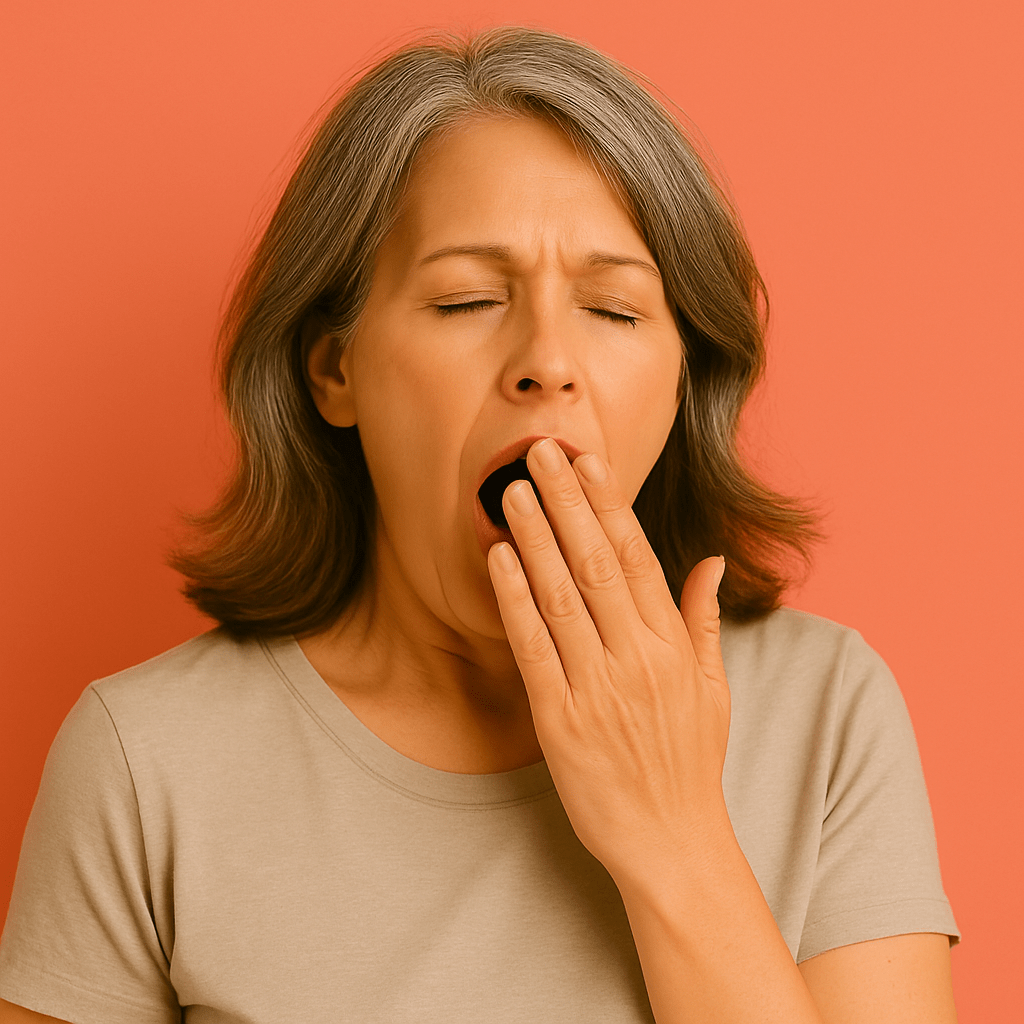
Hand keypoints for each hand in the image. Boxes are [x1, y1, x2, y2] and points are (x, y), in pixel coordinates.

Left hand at [486, 437, 731, 884]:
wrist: (671, 842)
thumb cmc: (690, 761)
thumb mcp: (712, 688)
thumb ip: (702, 619)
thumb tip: (710, 559)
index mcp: (672, 646)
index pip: (637, 558)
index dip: (609, 505)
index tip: (589, 462)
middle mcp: (637, 658)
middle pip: (595, 563)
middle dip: (566, 501)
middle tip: (539, 452)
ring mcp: (597, 688)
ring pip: (561, 595)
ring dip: (534, 537)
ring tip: (511, 490)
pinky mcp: (560, 721)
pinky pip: (534, 648)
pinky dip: (515, 599)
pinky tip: (499, 559)